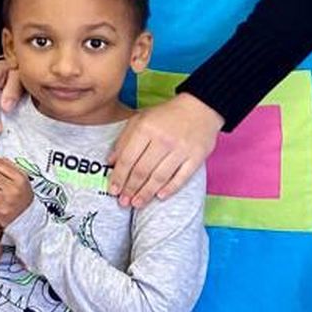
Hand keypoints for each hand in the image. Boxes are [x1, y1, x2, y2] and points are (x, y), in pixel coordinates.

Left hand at [108, 93, 222, 207]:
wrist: (201, 108)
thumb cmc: (166, 115)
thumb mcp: (139, 120)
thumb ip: (124, 140)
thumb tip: (110, 162)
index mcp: (145, 129)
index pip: (127, 158)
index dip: (118, 176)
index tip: (112, 190)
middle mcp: (162, 140)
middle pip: (142, 170)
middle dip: (130, 188)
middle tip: (122, 202)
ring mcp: (181, 149)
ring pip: (160, 177)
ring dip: (146, 193)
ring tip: (136, 203)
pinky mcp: (197, 157)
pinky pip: (181, 177)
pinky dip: (170, 188)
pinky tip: (159, 197)